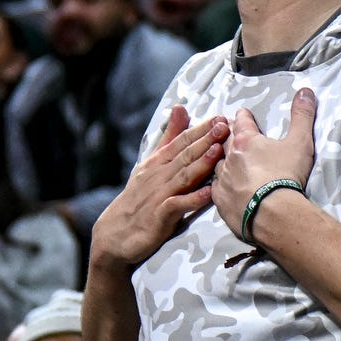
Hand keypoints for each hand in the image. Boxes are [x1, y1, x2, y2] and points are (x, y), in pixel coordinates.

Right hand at [89, 106, 223, 272]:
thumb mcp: (151, 163)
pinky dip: (193, 199)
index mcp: (158, 162)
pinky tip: (209, 194)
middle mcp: (158, 175)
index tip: (220, 118)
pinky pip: (178, 205)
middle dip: (205, 140)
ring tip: (219, 152)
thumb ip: (168, 137)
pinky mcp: (160, 216)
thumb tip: (180, 108)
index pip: (181, 141)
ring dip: (202, 164)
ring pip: (184, 176)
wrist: (115, 232)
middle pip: (185, 155)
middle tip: (225, 127)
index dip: (200, 129)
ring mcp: (159, 194)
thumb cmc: (138, 197)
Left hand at [213, 87, 318, 246]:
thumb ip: (302, 116)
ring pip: (216, 164)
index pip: (241, 120)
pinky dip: (219, 185)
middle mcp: (229, 156)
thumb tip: (306, 91)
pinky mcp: (219, 201)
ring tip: (226, 161)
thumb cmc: (286, 175)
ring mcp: (222, 179)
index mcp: (246, 140)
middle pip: (224, 140)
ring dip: (221, 161)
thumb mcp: (300, 142)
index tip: (243, 114)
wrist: (272, 214)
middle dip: (228, 136)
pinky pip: (215, 189)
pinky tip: (222, 187)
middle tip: (230, 135)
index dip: (243, 116)